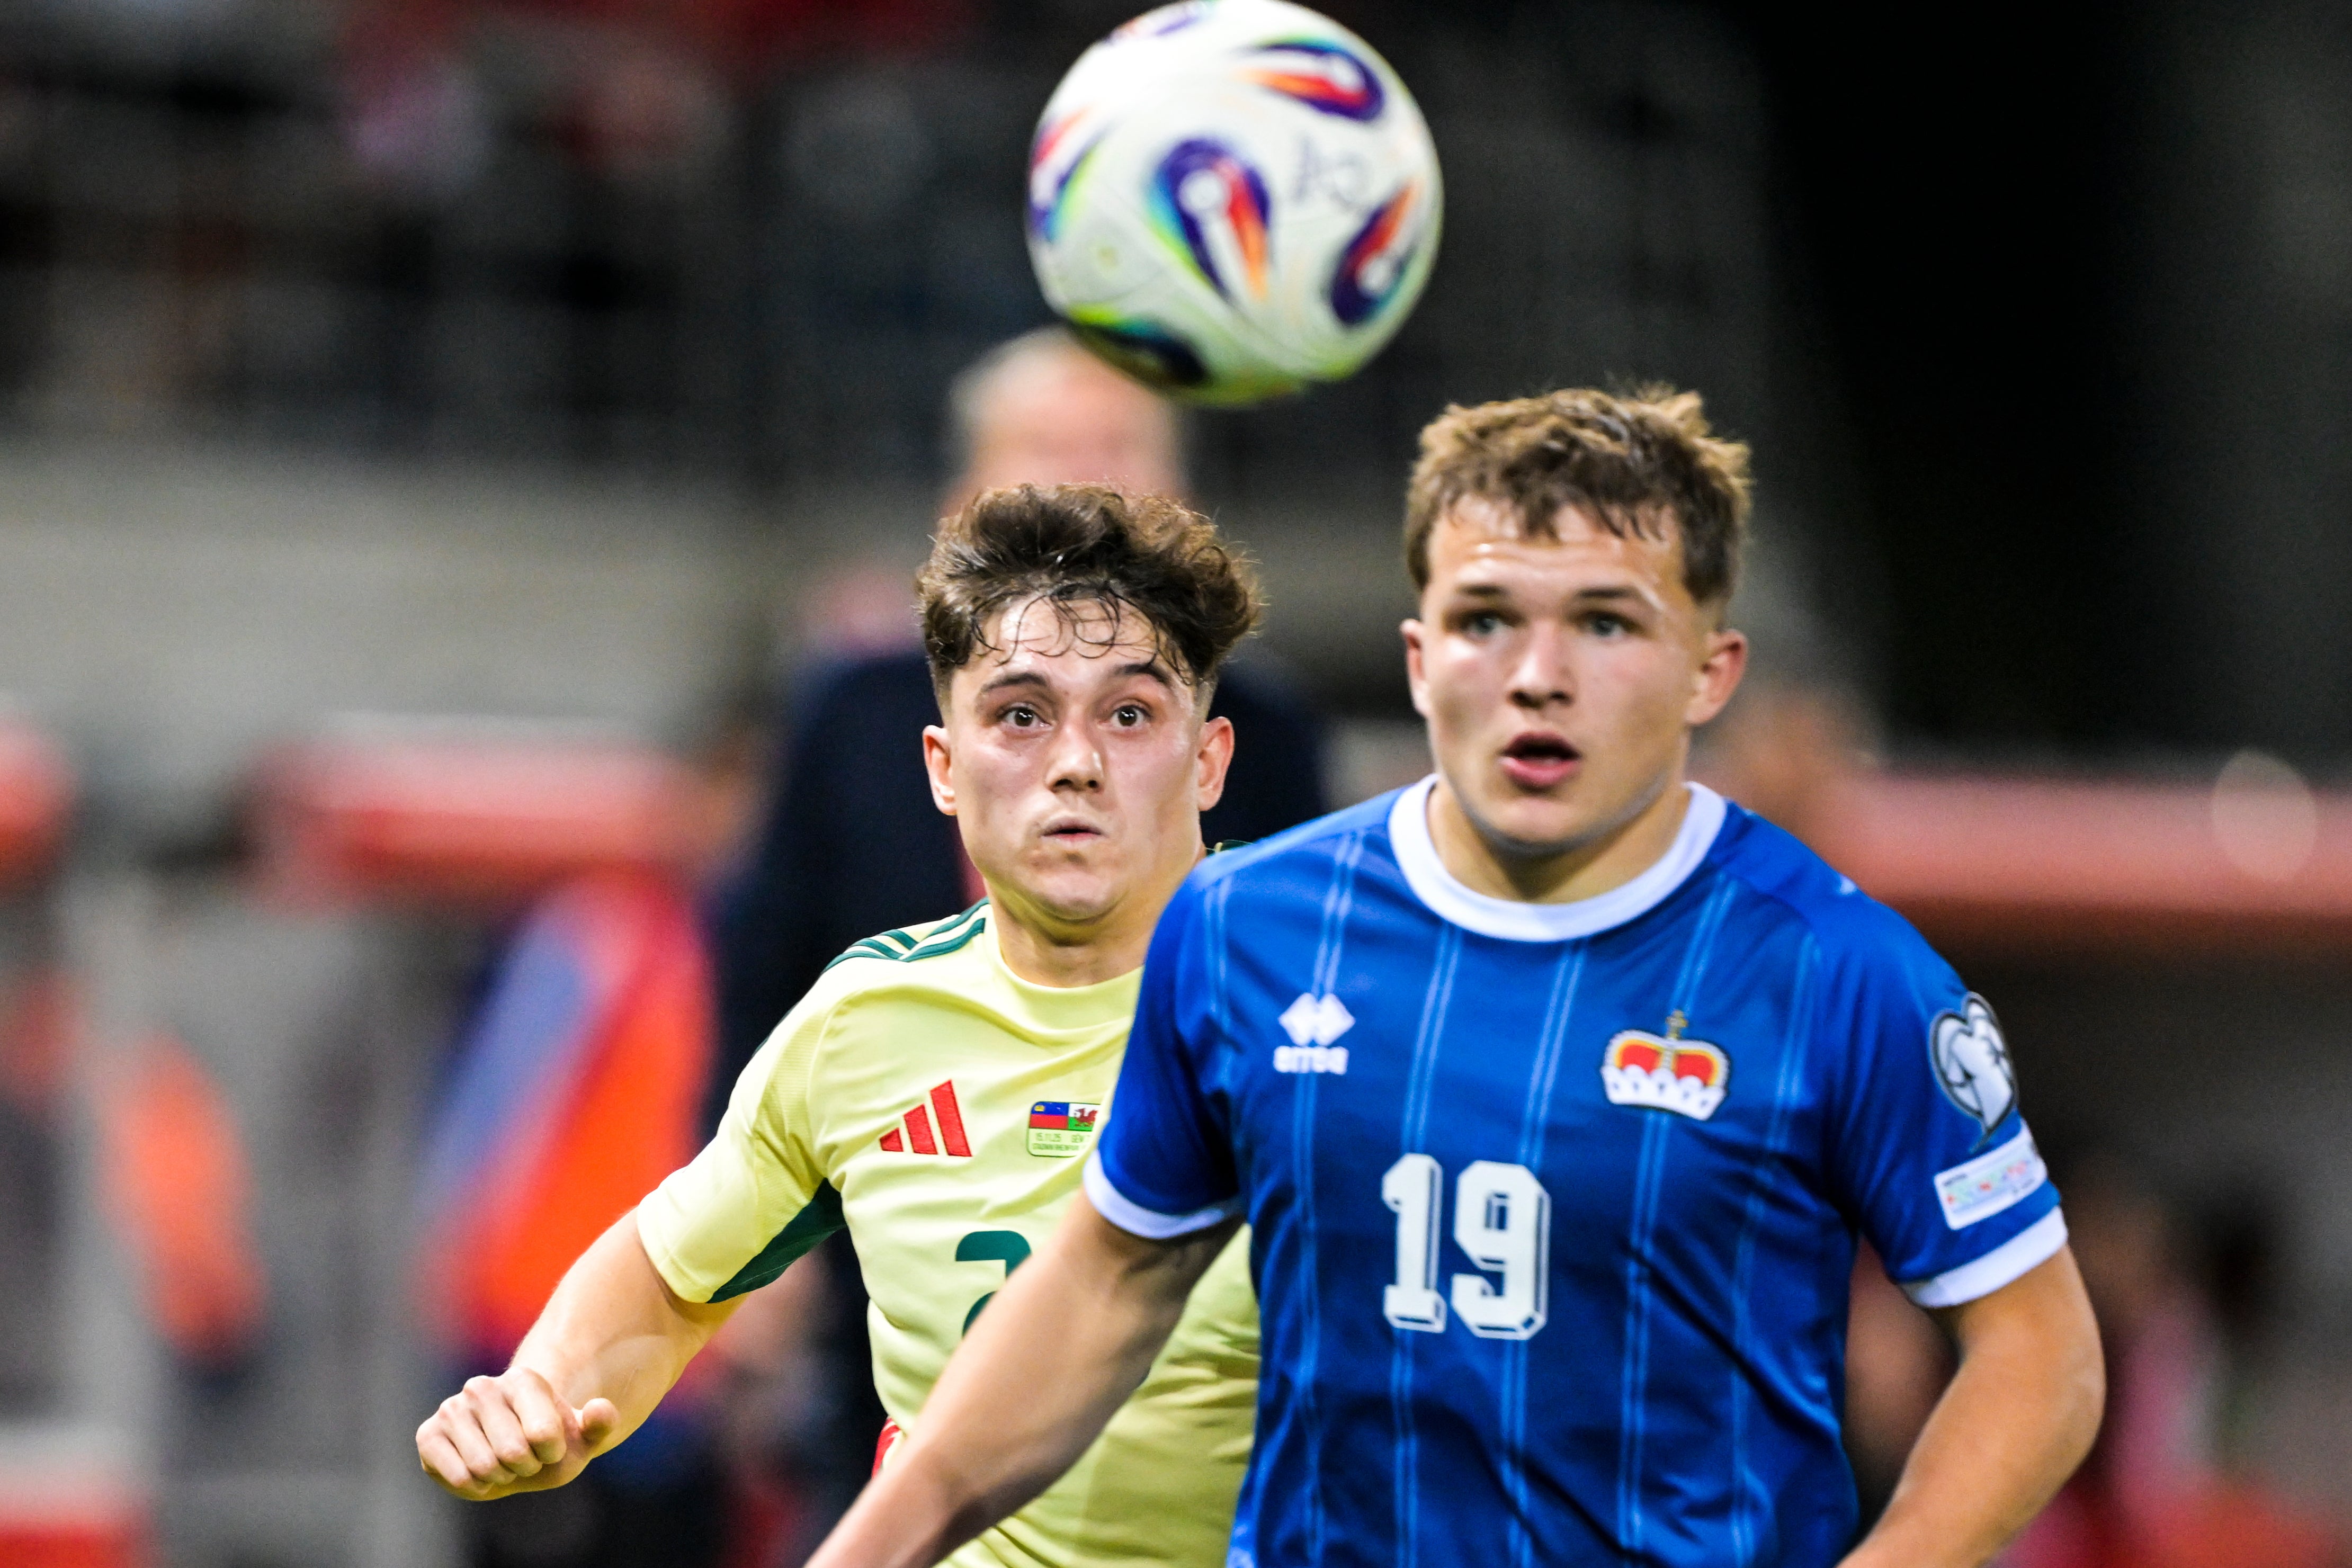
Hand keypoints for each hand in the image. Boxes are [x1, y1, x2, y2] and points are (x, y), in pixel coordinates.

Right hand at [416, 1366, 617, 1499]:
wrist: (513, 1456)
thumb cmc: (549, 1445)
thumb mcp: (582, 1438)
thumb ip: (601, 1423)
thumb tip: (600, 1408)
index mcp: (524, 1379)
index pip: (544, 1433)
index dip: (552, 1452)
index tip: (548, 1446)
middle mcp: (483, 1386)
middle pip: (513, 1452)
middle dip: (525, 1467)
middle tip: (522, 1458)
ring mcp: (452, 1408)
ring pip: (484, 1466)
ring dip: (500, 1476)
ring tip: (500, 1462)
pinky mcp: (428, 1434)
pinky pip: (457, 1476)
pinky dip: (474, 1486)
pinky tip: (477, 1472)